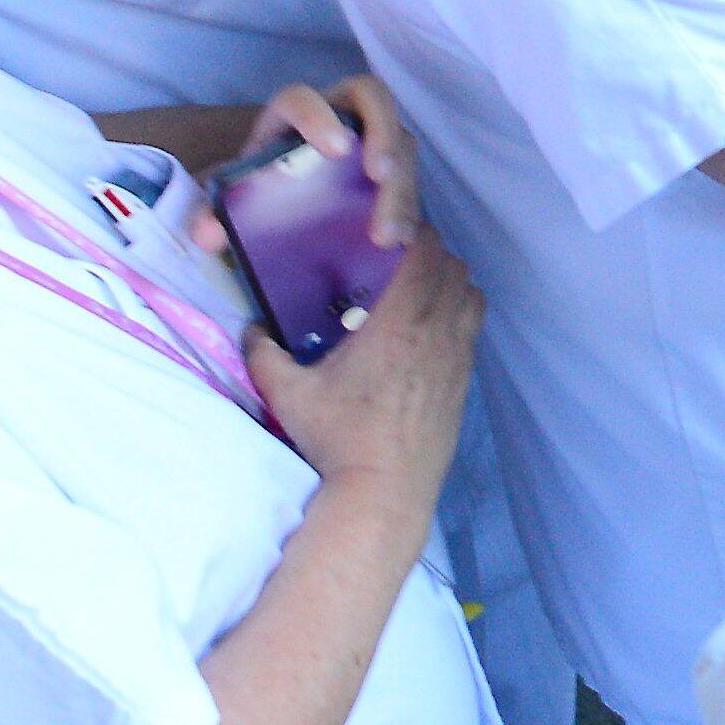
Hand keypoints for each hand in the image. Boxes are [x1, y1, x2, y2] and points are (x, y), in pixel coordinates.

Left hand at [184, 77, 425, 257]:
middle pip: (373, 100)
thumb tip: (208, 234)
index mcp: (290, 117)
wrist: (280, 208)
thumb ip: (210, 214)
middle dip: (384, 134)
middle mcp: (337, 117)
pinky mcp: (391, 169)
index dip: (320, 116)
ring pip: (401, 143)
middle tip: (382, 177)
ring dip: (400, 187)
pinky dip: (408, 210)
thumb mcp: (228, 202)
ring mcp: (370, 140)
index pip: (303, 97)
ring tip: (388, 237)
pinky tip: (400, 242)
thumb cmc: (255, 192)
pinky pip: (411, 179)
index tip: (336, 150)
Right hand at [251, 232, 480, 503]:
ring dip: (449, 281)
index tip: (387, 233)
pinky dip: (459, 312)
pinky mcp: (465, 379)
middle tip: (395, 258)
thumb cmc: (338, 439)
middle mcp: (438, 333)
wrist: (386, 492)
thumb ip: (263, 355)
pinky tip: (428, 328)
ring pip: (471, 294)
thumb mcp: (288, 394)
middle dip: (429, 253)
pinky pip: (474, 326)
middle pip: (453, 267)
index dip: (412, 233)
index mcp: (399, 324)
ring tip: (415, 288)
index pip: (424, 253)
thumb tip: (251, 330)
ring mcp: (458, 356)